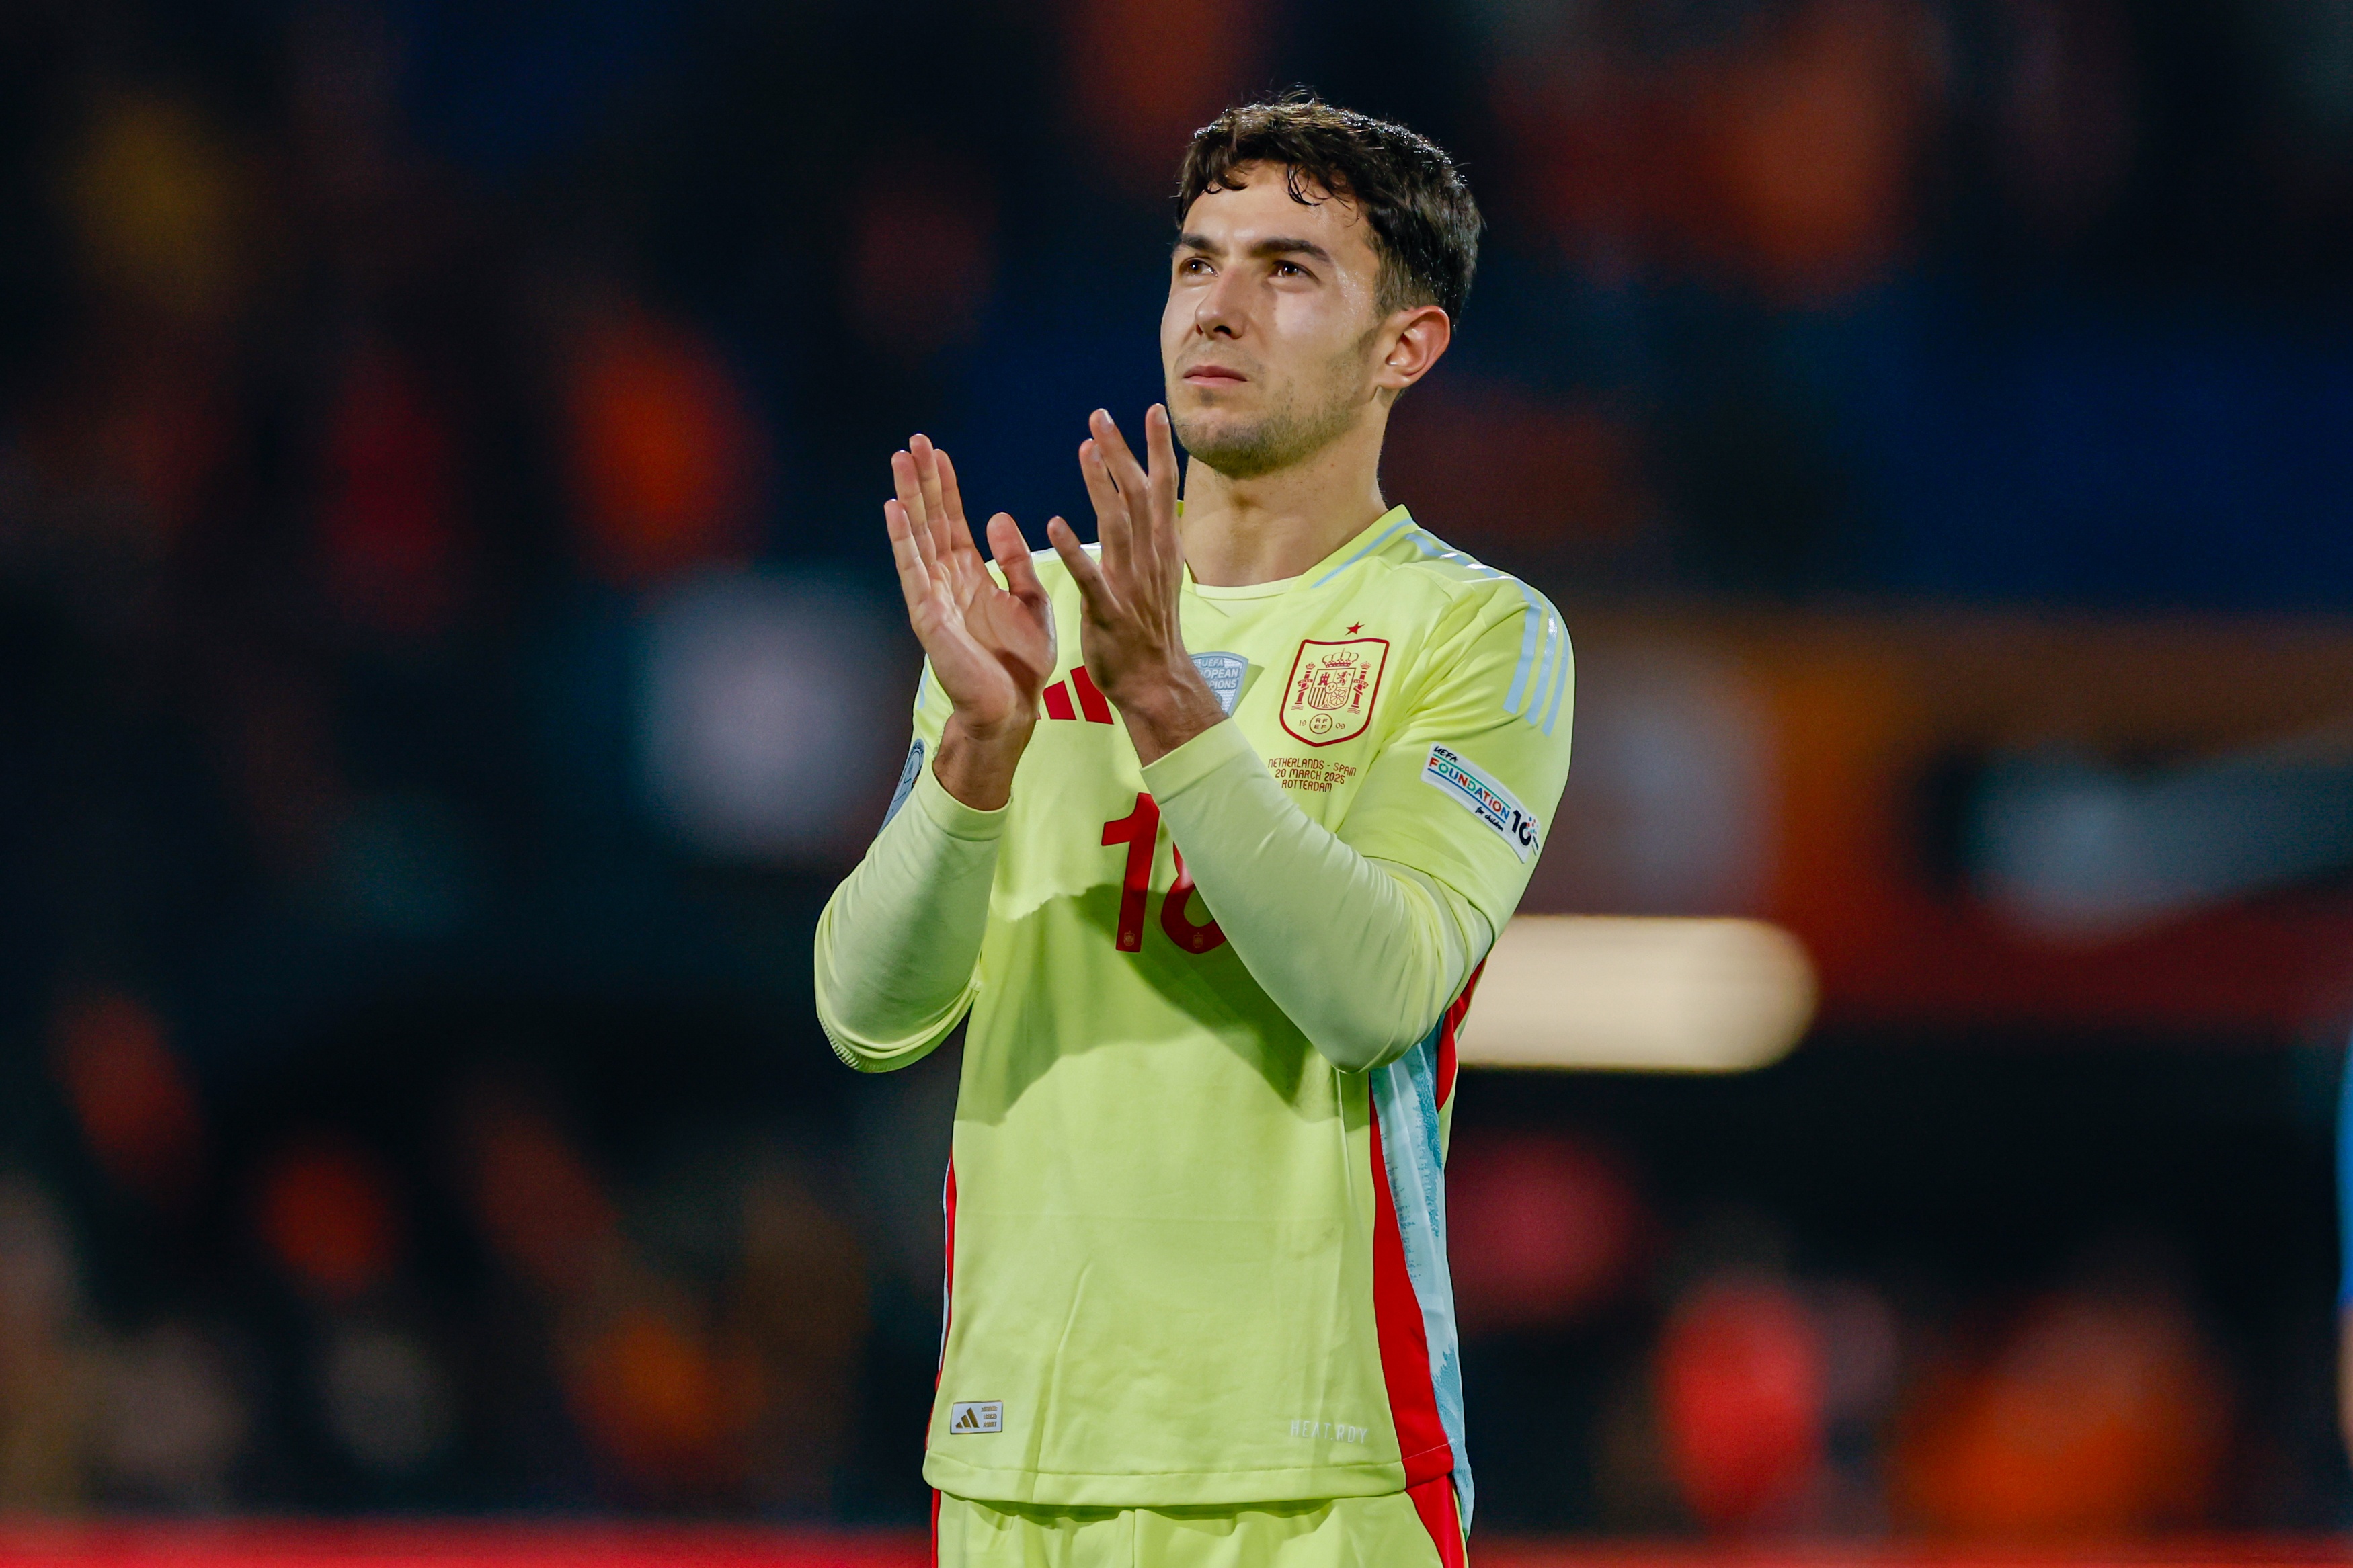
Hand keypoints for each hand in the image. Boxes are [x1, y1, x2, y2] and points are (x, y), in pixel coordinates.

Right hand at [886, 435, 1053, 806]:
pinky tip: (894, 510)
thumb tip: (997, 515)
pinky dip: (903, 539)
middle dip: (921, 480)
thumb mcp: (1030, 599)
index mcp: (970, 575)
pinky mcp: (928, 616)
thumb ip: (1014, 559)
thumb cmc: (1021, 663)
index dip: (944, 486)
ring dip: (907, 497)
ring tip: (899, 460)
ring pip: (916, 536)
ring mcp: (933, 597)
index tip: (937, 452)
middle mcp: (946, 581)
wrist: (1013, 709)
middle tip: (913, 440)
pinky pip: (912, 571)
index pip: (952, 520)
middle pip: (929, 520)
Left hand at [1045, 407, 1226, 764]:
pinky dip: (1072, 549)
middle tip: (1102, 415)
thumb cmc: (1149, 627)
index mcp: (1162, 548)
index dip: (1158, 448)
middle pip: (1140, 495)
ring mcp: (1130, 584)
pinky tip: (1054, 524)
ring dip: (1102, 485)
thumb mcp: (1156, 573)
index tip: (1152, 410)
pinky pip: (1089, 576)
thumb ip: (1147, 535)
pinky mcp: (1107, 610)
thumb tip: (1141, 497)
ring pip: (1117, 525)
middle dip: (1123, 452)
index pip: (1163, 488)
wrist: (1156, 682)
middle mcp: (1150, 558)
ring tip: (1086, 448)